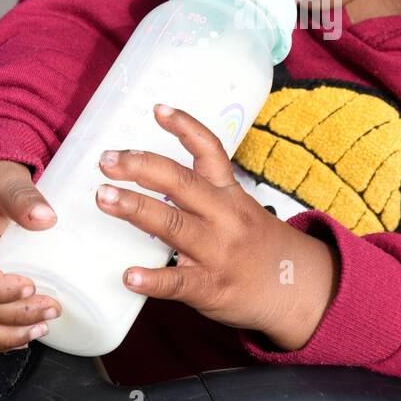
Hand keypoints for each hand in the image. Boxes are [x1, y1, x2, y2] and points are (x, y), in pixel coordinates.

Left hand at [95, 104, 339, 349]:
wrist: (296, 291)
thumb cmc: (257, 247)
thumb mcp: (240, 209)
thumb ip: (203, 195)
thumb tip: (149, 177)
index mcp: (229, 194)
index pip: (209, 150)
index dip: (184, 127)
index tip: (157, 109)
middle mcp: (224, 217)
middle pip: (181, 182)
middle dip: (141, 167)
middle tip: (107, 160)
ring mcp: (217, 251)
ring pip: (172, 224)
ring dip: (135, 208)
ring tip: (104, 197)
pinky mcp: (211, 287)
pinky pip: (178, 281)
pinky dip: (151, 279)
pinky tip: (128, 275)